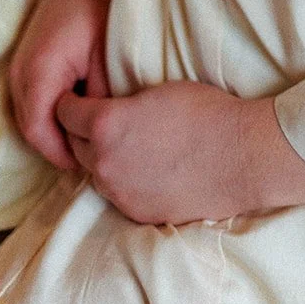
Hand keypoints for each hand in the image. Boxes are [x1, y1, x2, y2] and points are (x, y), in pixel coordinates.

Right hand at [9, 0, 110, 170]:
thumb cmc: (100, 8)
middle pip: (31, 128)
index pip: (40, 133)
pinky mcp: (27, 60)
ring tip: (86, 137)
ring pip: (30, 115)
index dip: (62, 154)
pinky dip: (50, 111)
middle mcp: (21, 73)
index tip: (89, 163)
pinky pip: (32, 99)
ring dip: (54, 129)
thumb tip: (101, 132)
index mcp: (40, 74)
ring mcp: (19, 66)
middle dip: (58, 145)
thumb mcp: (107, 59)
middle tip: (91, 155)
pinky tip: (78, 111)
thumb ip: (101, 100)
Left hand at [56, 81, 304, 224]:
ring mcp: (119, 192)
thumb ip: (121, 102)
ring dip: (103, 157)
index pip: (64, 113)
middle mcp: (103, 162)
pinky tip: (147, 165)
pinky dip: (124, 179)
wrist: (240, 156)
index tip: (79, 97)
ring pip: (95, 171)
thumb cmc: (204, 112)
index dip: (70, 101)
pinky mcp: (136, 212)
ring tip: (129, 143)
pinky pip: (118, 193)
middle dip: (82, 131)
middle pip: (73, 145)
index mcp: (105, 125)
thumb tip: (106, 107)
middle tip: (103, 119)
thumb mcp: (157, 90)